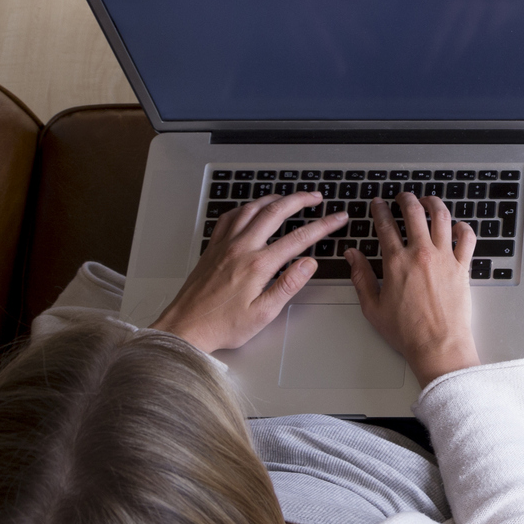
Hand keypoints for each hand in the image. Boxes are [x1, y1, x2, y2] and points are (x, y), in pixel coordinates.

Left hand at [150, 192, 346, 352]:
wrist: (186, 327)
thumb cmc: (223, 325)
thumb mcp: (263, 313)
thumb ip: (288, 285)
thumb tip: (309, 264)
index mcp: (258, 265)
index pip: (299, 238)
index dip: (323, 225)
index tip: (337, 218)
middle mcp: (241, 248)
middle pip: (276, 212)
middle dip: (300, 200)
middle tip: (316, 197)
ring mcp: (225, 244)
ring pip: (252, 209)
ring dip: (274, 198)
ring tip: (288, 197)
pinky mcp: (213, 247)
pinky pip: (230, 217)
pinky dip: (246, 207)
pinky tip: (252, 208)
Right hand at [348, 192, 480, 384]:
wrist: (438, 346)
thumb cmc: (407, 332)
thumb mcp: (373, 307)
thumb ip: (361, 277)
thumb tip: (352, 256)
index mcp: (396, 262)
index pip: (385, 225)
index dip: (380, 210)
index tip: (378, 204)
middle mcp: (421, 254)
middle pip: (414, 213)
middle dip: (406, 199)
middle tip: (402, 196)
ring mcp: (445, 259)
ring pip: (441, 218)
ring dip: (433, 204)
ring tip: (428, 200)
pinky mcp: (463, 267)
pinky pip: (467, 238)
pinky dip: (463, 227)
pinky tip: (457, 225)